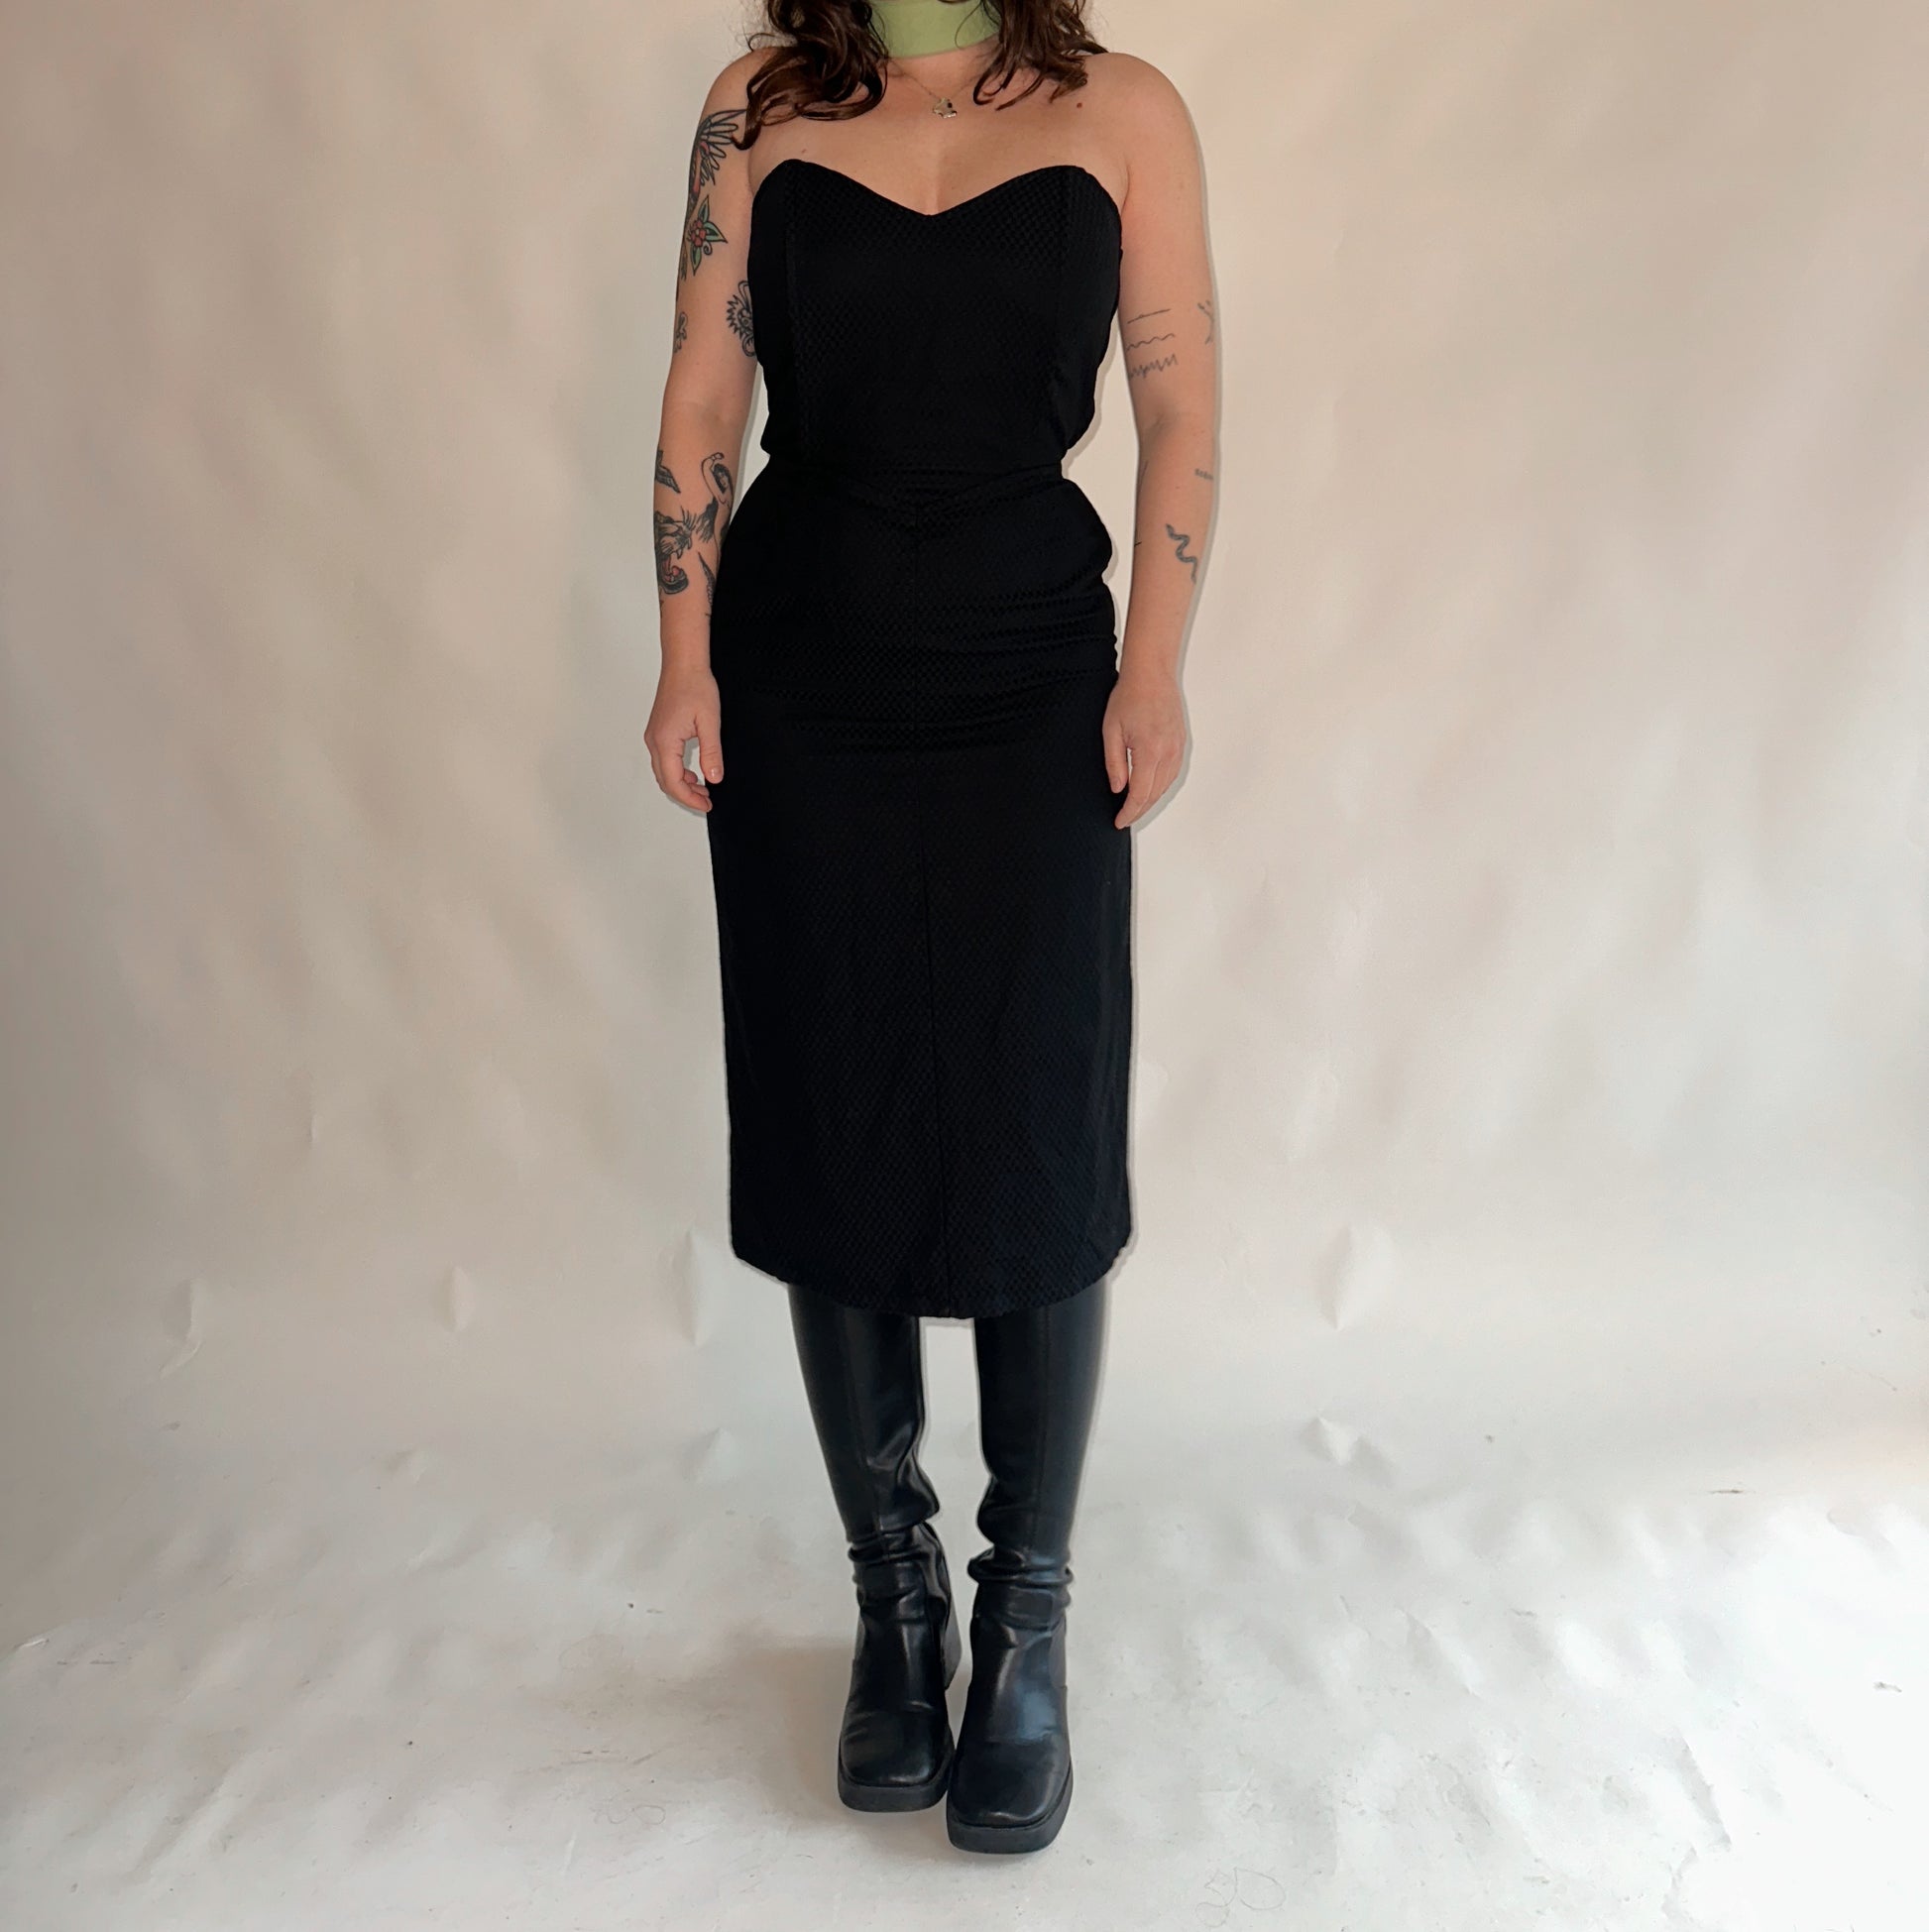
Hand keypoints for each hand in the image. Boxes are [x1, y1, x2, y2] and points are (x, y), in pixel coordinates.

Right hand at [646, 665, 723, 813]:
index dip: (690, 799)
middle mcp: (654, 741)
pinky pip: (664, 760)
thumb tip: (714, 777)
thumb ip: (711, 753)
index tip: (706, 805)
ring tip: (703, 789)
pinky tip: (693, 772)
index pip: (674, 782)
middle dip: (685, 795)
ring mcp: (654, 736)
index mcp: (665, 741)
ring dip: (681, 784)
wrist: (684, 665)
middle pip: (665, 781)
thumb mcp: (709, 723)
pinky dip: (677, 771)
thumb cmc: (694, 686)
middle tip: (706, 802)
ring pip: (663, 772)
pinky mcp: (658, 732)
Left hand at [1101, 667, 1185, 827]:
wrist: (1152, 675)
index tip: (1119, 821)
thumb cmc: (1129, 697)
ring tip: (1135, 807)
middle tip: (1124, 818)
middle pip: (1155, 794)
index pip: (1140, 794)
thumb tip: (1118, 789)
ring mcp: (1178, 748)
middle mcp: (1168, 753)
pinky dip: (1161, 786)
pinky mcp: (1181, 743)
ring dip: (1151, 800)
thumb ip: (1114, 763)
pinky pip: (1172, 773)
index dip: (1129, 812)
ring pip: (1166, 786)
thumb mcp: (1111, 731)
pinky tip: (1150, 788)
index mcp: (1150, 752)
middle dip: (1139, 810)